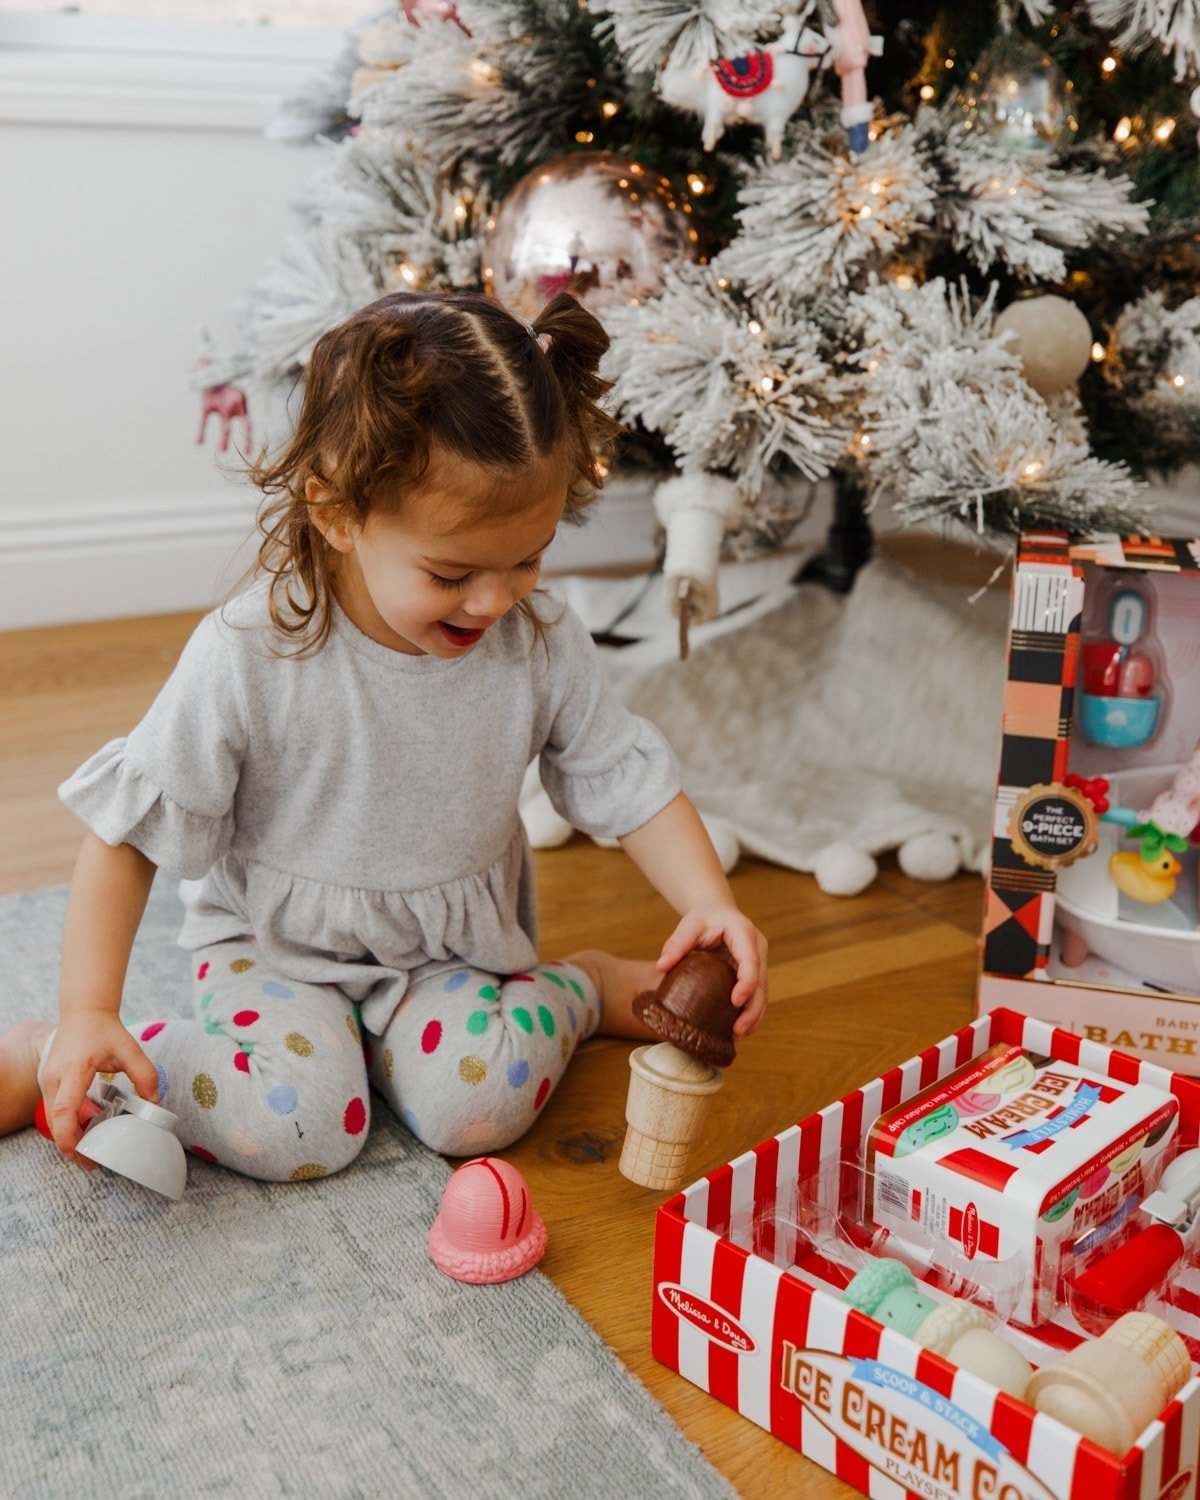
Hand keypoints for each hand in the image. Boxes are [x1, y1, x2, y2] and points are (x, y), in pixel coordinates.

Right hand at [40, 1011, 157, 1169]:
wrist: (83, 1012)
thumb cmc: (104, 1030)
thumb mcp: (129, 1048)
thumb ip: (145, 1074)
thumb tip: (154, 1102)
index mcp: (72, 1071)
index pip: (64, 1110)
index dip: (69, 1135)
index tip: (79, 1153)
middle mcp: (54, 1079)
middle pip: (54, 1123)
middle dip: (70, 1146)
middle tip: (91, 1163)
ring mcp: (47, 1082)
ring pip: (51, 1120)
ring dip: (68, 1137)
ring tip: (91, 1150)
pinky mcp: (49, 1084)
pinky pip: (54, 1111)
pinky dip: (67, 1124)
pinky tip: (87, 1130)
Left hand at [657, 907, 767, 1037]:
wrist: (716, 912)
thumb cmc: (703, 918)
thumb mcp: (689, 925)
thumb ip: (677, 943)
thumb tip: (661, 967)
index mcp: (744, 934)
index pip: (751, 961)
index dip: (747, 982)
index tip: (736, 1001)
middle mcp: (757, 949)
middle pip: (762, 982)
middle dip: (753, 1009)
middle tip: (738, 1030)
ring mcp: (759, 962)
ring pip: (763, 993)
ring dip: (754, 1016)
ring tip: (739, 1035)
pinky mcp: (754, 974)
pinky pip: (756, 995)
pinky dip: (750, 1013)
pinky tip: (739, 1030)